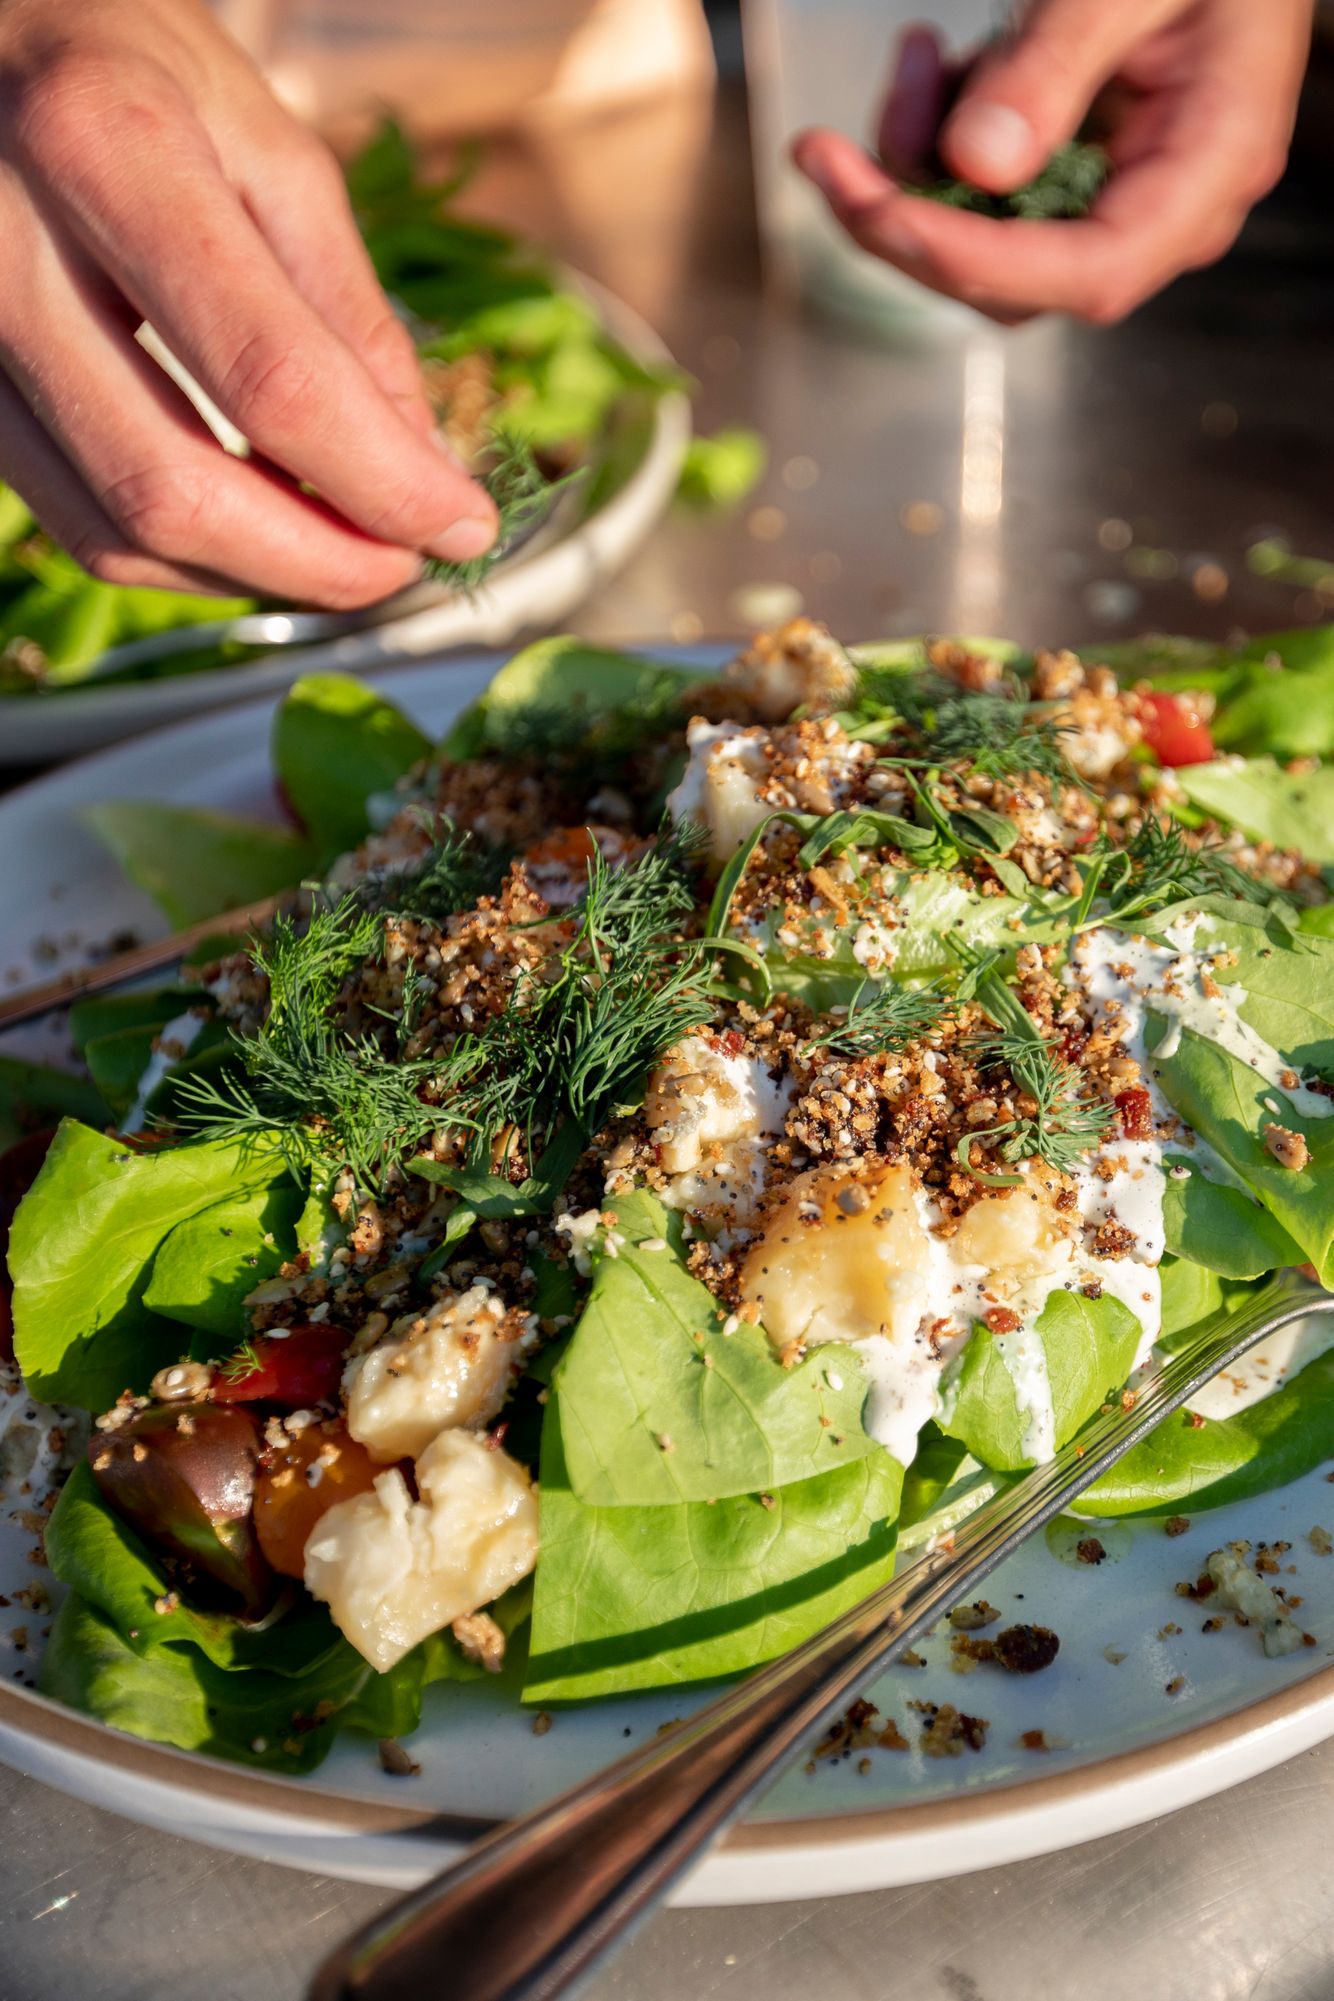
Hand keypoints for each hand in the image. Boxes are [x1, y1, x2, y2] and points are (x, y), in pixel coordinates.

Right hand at [0, 0, 496, 605]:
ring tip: (344, 549)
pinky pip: (76, 522)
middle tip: (403, 562)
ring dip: (253, 575)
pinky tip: (256, 529)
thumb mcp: (262, 137)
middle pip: (173, 488)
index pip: (271, 378)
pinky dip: (185, 557)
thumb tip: (420, 467)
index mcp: (108, 146)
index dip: (382, 482)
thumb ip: (346, 309)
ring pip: (116, 532)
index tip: (462, 526)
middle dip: (317, 561)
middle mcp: (4, 247)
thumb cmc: (119, 57)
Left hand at [793, 0, 1313, 324]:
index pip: (1093, 269)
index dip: (982, 263)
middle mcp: (1159, 211)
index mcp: (1208, 169)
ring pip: (977, 242)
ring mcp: (1107, 204)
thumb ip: (1057, 64)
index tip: (885, 219)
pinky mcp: (1060, 181)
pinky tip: (932, 66)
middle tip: (820, 153)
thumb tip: (975, 165)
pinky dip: (933, 138)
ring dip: (912, 164)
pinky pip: (976, 197)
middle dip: (905, 220)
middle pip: (1014, 279)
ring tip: (913, 58)